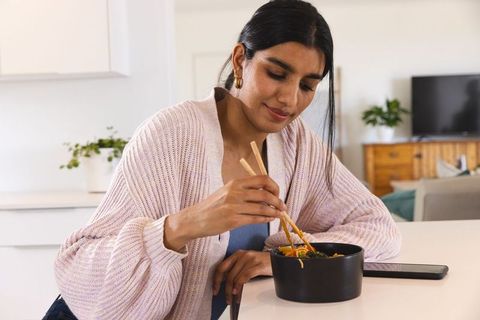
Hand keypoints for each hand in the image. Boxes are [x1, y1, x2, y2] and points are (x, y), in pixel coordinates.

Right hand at [164, 175, 285, 250]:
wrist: (195, 219)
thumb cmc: (213, 206)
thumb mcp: (227, 192)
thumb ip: (244, 190)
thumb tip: (266, 193)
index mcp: (235, 182)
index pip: (262, 179)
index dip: (274, 186)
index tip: (277, 193)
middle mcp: (235, 192)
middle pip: (265, 194)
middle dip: (278, 201)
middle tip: (283, 206)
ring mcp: (234, 206)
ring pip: (262, 208)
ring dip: (275, 212)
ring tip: (280, 214)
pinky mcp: (233, 220)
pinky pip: (256, 219)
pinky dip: (266, 219)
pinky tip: (270, 219)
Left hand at [212, 250, 271, 303]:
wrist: (278, 259)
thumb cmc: (261, 262)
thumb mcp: (246, 262)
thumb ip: (236, 269)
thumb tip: (224, 282)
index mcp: (237, 254)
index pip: (221, 267)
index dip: (216, 279)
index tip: (215, 289)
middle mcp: (242, 255)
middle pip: (228, 274)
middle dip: (224, 288)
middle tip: (226, 298)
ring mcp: (250, 259)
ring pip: (236, 277)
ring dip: (232, 291)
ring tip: (233, 298)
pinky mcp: (258, 265)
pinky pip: (245, 277)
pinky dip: (240, 286)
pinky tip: (238, 292)